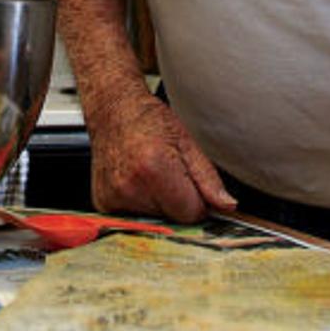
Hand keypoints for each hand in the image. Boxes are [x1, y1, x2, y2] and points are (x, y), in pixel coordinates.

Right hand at [87, 93, 236, 222]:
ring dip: (158, 204)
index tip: (188, 181)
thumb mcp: (186, 140)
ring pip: (155, 220)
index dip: (196, 199)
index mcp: (154, 169)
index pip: (191, 212)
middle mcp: (130, 187)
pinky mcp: (103, 203)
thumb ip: (208, 177)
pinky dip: (140, 205)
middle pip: (172, 219)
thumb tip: (226, 205)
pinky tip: (136, 182)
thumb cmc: (148, 120)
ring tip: (149, 175)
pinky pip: (134, 218)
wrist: (112, 110)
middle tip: (166, 172)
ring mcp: (113, 198)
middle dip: (176, 202)